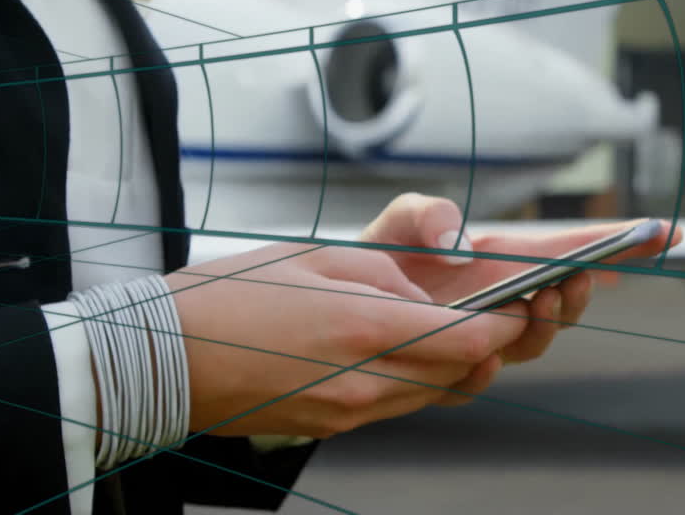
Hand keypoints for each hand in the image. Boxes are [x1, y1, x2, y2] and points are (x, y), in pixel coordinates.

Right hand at [169, 242, 529, 437]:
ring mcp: (349, 412)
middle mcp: (365, 381)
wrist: (162, 358)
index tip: (522, 303)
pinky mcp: (332, 426)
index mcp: (365, 328)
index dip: (509, 323)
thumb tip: (424, 296)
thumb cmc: (232, 296)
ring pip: (433, 393)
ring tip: (458, 328)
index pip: (470, 339)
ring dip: (457, 364)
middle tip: (505, 313)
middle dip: (493, 345)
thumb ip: (386, 274)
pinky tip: (404, 350)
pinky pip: (396, 405)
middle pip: (462, 373)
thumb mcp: (318, 257)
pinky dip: (416, 378)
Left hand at [359, 194, 681, 368]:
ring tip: (540, 299)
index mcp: (508, 259)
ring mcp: (485, 336)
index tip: (668, 233)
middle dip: (584, 291)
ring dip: (547, 324)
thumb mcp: (401, 219)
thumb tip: (460, 243)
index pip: (576, 250)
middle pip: (569, 301)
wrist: (338, 303)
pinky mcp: (450, 367)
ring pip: (535, 341)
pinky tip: (481, 352)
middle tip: (580, 275)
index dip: (625, 243)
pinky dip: (485, 368)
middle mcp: (507, 300)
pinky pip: (478, 378)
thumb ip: (427, 213)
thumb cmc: (382, 256)